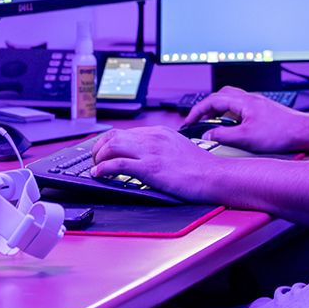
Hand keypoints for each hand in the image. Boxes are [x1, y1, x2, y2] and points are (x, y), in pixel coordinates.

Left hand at [90, 126, 219, 201]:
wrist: (213, 175)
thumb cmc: (200, 167)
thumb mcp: (179, 148)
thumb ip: (162, 147)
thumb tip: (147, 156)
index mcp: (160, 132)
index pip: (126, 132)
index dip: (109, 143)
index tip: (104, 153)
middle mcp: (153, 137)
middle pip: (113, 135)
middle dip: (98, 148)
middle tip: (95, 161)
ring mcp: (151, 151)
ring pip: (112, 145)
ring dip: (98, 157)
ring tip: (95, 168)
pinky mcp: (149, 167)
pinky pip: (117, 164)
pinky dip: (103, 169)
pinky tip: (99, 175)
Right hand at [183, 86, 304, 153]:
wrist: (303, 132)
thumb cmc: (280, 133)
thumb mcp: (245, 138)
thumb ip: (223, 136)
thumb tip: (208, 136)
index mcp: (243, 101)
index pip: (213, 100)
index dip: (197, 110)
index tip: (189, 121)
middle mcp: (250, 98)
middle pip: (221, 96)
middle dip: (207, 107)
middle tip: (199, 120)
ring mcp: (257, 104)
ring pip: (232, 102)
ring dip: (220, 111)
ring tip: (215, 126)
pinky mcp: (264, 111)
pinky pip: (241, 108)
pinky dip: (231, 116)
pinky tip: (234, 129)